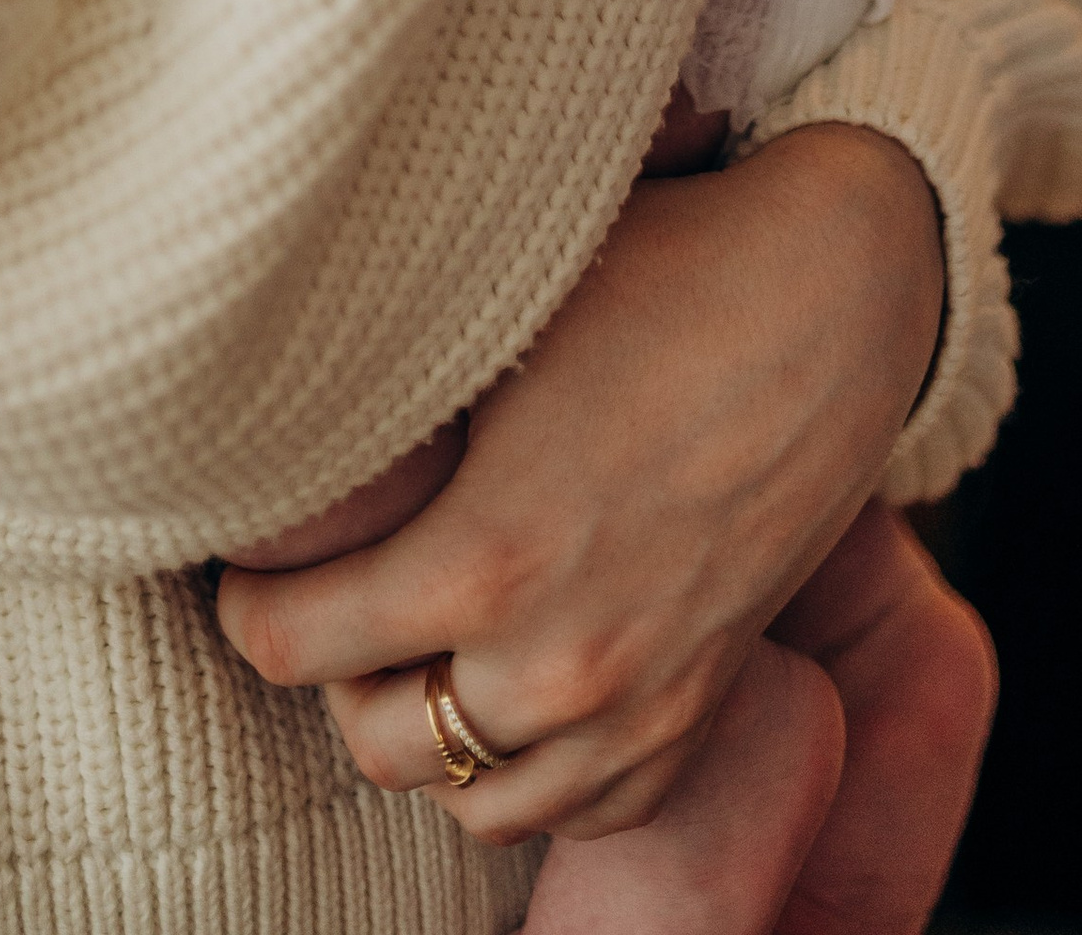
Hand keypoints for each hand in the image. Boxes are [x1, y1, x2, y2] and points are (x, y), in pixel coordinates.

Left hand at [216, 124, 942, 848]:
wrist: (833, 297)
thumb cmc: (654, 273)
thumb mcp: (491, 312)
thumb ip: (379, 394)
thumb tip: (261, 396)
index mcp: (486, 560)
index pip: (288, 645)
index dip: (248, 600)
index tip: (250, 561)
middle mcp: (560, 663)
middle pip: (377, 746)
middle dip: (337, 674)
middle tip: (339, 594)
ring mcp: (642, 702)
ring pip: (479, 800)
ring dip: (437, 737)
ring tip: (423, 646)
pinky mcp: (703, 707)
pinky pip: (590, 808)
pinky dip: (539, 772)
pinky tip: (518, 686)